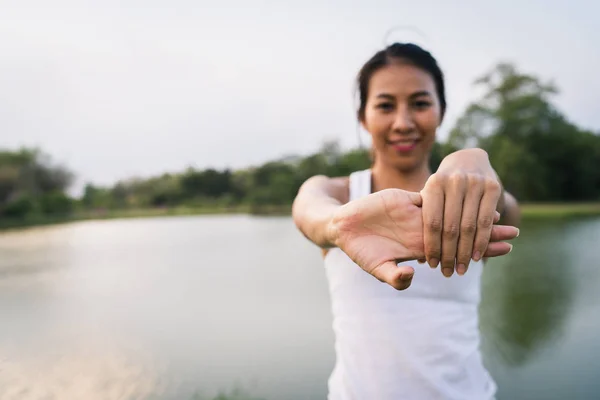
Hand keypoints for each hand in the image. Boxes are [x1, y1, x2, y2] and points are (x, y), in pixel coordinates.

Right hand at [329, 187, 517, 289]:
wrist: (345, 227)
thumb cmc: (361, 250)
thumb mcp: (377, 267)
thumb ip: (394, 276)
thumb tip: (412, 275)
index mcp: (421, 247)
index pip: (457, 248)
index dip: (481, 249)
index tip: (505, 250)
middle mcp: (424, 230)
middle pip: (462, 230)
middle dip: (488, 233)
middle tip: (515, 234)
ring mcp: (417, 213)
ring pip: (452, 210)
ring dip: (474, 211)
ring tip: (500, 212)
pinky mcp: (407, 198)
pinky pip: (432, 195)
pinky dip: (450, 195)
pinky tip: (469, 192)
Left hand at [420, 148, 514, 277]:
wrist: (469, 160)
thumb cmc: (443, 187)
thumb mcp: (430, 196)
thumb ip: (424, 220)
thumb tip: (419, 258)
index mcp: (434, 184)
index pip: (432, 222)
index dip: (432, 245)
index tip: (432, 265)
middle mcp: (455, 182)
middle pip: (451, 227)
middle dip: (449, 254)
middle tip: (447, 273)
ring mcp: (475, 183)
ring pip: (470, 227)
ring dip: (466, 252)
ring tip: (461, 269)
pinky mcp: (493, 188)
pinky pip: (486, 222)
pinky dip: (482, 242)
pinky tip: (476, 257)